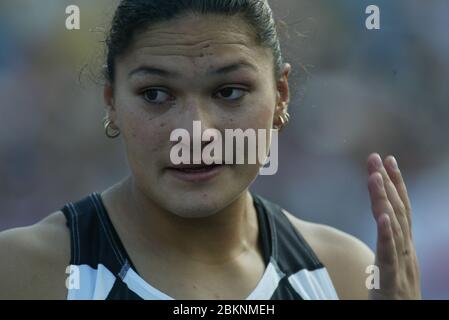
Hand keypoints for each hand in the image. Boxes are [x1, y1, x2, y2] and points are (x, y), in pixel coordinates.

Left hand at [367, 153, 420, 298]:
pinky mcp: (391, 282)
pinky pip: (389, 256)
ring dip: (384, 200)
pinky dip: (387, 235)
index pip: (401, 209)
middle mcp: (406, 251)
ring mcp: (402, 266)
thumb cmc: (395, 296)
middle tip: (375, 157)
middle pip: (397, 211)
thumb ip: (388, 244)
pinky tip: (382, 217)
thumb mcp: (391, 264)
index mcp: (404, 246)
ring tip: (375, 176)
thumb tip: (382, 222)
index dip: (396, 183)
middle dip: (387, 182)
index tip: (387, 160)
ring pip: (393, 227)